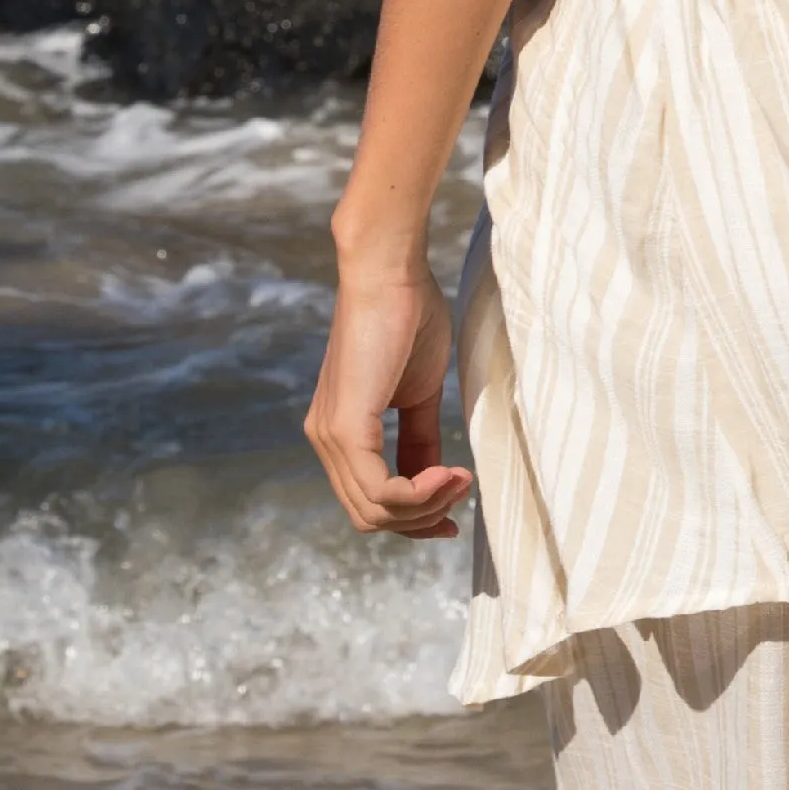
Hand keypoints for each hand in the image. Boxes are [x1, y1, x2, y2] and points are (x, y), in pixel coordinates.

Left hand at [304, 262, 470, 538]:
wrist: (390, 272)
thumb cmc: (408, 317)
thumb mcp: (419, 394)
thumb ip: (419, 440)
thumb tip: (433, 478)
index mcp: (340, 432)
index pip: (369, 502)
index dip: (415, 516)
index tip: (456, 506)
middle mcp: (325, 440)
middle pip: (370, 517)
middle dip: (423, 517)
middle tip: (463, 488)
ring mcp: (331, 436)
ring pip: (374, 512)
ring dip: (427, 506)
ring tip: (461, 477)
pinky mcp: (345, 427)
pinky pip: (380, 491)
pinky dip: (420, 494)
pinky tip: (450, 473)